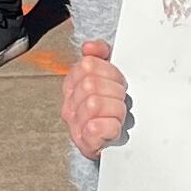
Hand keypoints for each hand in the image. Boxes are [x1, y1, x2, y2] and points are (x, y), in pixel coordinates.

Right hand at [66, 42, 131, 160]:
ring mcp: (74, 125)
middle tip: (120, 101)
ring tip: (118, 116)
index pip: (87, 64)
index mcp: (73, 84)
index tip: (119, 82)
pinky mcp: (84, 144)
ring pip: (94, 104)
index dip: (110, 72)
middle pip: (91, 84)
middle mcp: (69, 104)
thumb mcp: (110, 75)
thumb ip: (101, 54)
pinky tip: (114, 128)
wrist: (116, 143)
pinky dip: (110, 128)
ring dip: (116, 110)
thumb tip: (89, 46)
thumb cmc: (113, 108)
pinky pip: (95, 128)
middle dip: (114, 91)